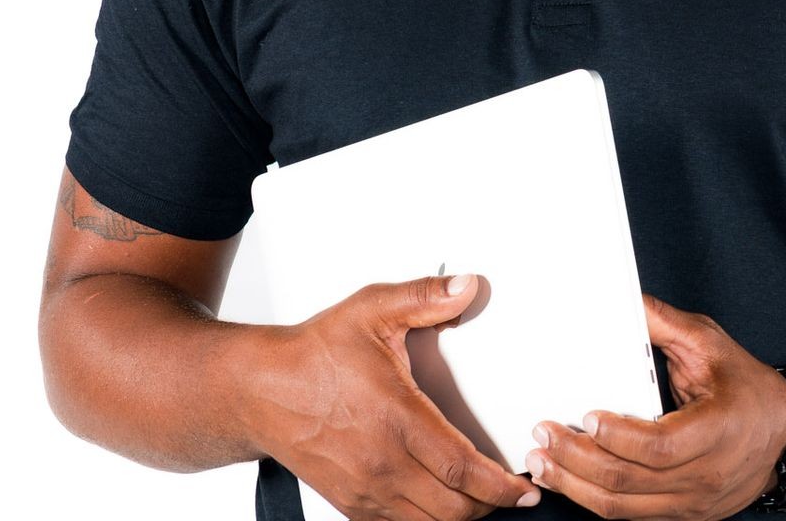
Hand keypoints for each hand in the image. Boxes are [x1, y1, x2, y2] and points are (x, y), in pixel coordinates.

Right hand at [259, 274, 538, 520]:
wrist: (259, 390)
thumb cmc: (314, 353)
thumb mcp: (371, 310)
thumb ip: (423, 298)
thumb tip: (466, 287)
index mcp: (396, 418)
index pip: (462, 468)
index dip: (501, 485)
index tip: (526, 486)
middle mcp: (382, 463)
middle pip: (453, 508)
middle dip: (491, 505)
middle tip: (514, 492)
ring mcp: (364, 489)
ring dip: (461, 517)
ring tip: (484, 499)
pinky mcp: (349, 503)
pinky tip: (441, 504)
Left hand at [524, 293, 785, 520]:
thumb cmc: (748, 386)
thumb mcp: (711, 343)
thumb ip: (664, 323)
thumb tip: (623, 302)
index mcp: (719, 430)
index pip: (660, 447)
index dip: (617, 436)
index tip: (585, 415)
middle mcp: (707, 475)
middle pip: (630, 481)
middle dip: (577, 459)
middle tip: (543, 434)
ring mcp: (693, 502)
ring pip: (623, 508)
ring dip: (575, 487)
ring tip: (541, 463)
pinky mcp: (682, 514)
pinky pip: (630, 515)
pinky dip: (593, 499)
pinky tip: (567, 480)